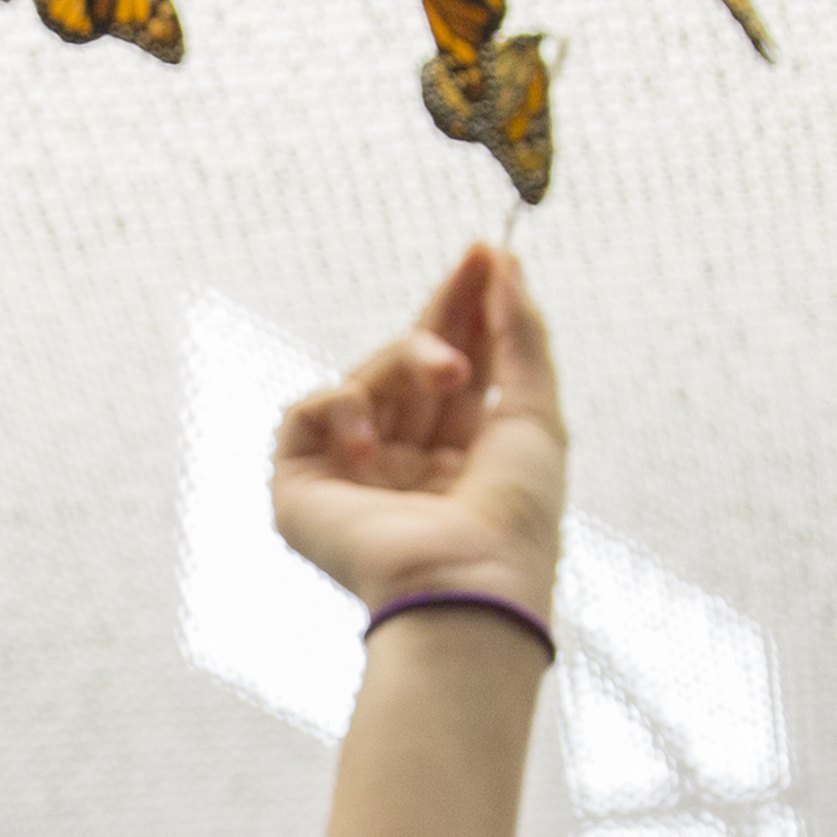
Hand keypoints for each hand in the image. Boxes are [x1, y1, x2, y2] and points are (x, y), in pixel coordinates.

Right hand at [268, 246, 565, 623]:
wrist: (463, 582)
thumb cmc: (512, 518)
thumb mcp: (535, 414)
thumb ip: (519, 336)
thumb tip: (505, 263)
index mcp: (459, 465)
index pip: (457, 372)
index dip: (469, 313)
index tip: (487, 254)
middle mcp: (405, 470)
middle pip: (410, 367)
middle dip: (444, 314)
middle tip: (472, 263)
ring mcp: (353, 477)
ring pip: (369, 378)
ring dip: (411, 358)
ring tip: (449, 373)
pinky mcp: (302, 488)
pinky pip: (311, 411)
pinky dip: (344, 408)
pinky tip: (375, 443)